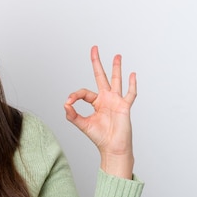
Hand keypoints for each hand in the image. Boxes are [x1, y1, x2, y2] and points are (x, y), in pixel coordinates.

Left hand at [64, 46, 136, 178]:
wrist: (113, 148)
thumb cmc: (100, 138)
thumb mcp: (83, 125)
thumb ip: (72, 115)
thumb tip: (65, 104)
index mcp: (96, 102)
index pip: (84, 92)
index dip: (75, 95)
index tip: (69, 102)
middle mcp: (106, 99)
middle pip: (101, 76)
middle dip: (97, 62)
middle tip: (94, 48)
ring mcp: (116, 101)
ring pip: (116, 80)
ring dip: (116, 68)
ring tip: (117, 55)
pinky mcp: (125, 107)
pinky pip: (130, 94)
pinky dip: (132, 85)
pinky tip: (132, 74)